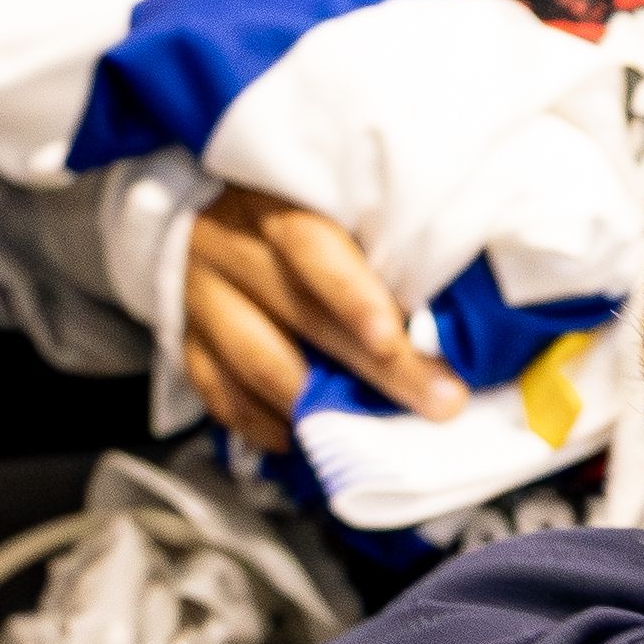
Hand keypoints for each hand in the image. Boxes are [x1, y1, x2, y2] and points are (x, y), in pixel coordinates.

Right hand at [183, 180, 464, 457]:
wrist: (203, 213)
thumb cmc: (297, 213)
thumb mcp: (332, 205)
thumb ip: (384, 242)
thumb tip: (457, 300)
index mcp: (271, 206)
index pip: (309, 246)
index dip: (351, 294)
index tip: (395, 338)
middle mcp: (227, 248)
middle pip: (302, 314)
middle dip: (377, 367)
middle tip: (439, 401)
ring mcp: (201, 297)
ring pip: (257, 362)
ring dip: (317, 404)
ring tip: (375, 429)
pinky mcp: (186, 339)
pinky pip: (221, 392)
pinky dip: (263, 422)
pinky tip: (302, 438)